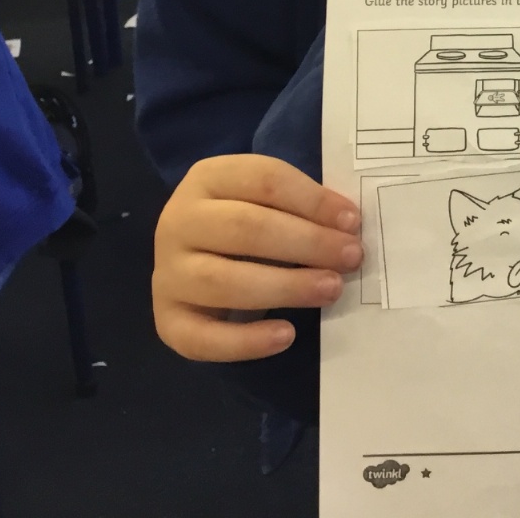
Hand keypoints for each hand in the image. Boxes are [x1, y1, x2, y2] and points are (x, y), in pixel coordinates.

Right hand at [152, 155, 361, 361]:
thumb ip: (303, 206)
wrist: (193, 257)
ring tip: (331, 290)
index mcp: (208, 178)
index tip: (353, 221)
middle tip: (351, 257)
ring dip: (285, 287)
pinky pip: (201, 337)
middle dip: (307, 243)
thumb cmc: (246, 220)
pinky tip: (285, 335)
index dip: (312, 200)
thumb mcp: (269, 200)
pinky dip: (245, 341)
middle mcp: (178, 221)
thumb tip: (349, 226)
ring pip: (223, 281)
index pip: (264, 180)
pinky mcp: (167, 319)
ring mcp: (167, 272)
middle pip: (245, 228)